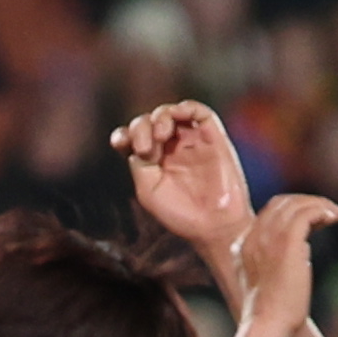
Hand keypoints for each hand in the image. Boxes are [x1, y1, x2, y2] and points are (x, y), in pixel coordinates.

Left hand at [115, 100, 250, 260]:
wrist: (216, 229)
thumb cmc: (183, 216)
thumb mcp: (148, 191)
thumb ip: (139, 163)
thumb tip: (141, 144)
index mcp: (154, 161)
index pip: (133, 136)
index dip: (124, 134)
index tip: (121, 144)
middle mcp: (172, 149)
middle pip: (149, 121)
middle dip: (141, 128)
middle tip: (146, 149)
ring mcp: (193, 143)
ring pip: (171, 113)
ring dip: (160, 117)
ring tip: (160, 135)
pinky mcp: (214, 140)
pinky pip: (200, 112)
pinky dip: (185, 107)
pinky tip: (176, 114)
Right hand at [233, 193, 337, 336]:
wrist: (268, 326)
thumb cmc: (273, 316)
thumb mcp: (269, 283)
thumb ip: (278, 262)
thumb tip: (303, 250)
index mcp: (244, 245)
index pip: (268, 214)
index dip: (292, 211)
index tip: (314, 220)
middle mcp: (254, 236)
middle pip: (280, 203)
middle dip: (306, 203)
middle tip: (328, 211)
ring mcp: (268, 238)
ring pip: (294, 204)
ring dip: (318, 205)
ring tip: (337, 213)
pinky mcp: (287, 243)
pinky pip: (306, 214)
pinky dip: (322, 211)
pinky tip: (335, 217)